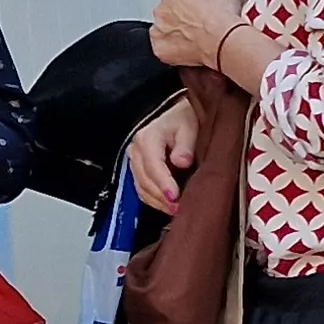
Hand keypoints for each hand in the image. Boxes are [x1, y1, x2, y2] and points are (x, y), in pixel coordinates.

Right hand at [125, 95, 198, 210]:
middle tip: (180, 209)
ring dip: (157, 202)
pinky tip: (167, 205)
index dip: (164, 184)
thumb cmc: (182, 117)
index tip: (175, 197)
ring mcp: (135, 161)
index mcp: (147, 139)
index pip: (153, 167)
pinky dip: (153, 199)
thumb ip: (185, 145)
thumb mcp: (189, 126)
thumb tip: (182, 162)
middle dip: (161, 198)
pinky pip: (141, 188)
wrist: (172, 112)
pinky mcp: (138, 168)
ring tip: (176, 211)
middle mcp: (136, 151)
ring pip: (141, 187)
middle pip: (145, 181)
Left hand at [148, 0, 244, 70]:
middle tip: (198, 24)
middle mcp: (160, 9)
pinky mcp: (159, 49)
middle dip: (179, 17)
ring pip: (164, 31)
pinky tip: (189, 50)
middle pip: (166, 12)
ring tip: (195, 38)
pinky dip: (173, 50)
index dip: (189, 1)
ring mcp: (158, 30)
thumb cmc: (223, 18)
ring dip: (175, 34)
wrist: (224, 41)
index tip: (198, 7)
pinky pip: (163, 49)